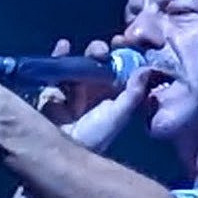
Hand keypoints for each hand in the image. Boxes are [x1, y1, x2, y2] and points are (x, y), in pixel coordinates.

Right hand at [35, 38, 147, 153]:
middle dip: (98, 54)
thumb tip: (146, 70)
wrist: (62, 153)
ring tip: (89, 51)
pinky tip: (63, 46)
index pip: (116, 73)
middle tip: (101, 49)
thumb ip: (133, 94)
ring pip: (76, 67)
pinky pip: (54, 72)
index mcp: (109, 100)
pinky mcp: (51, 93)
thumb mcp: (117, 115)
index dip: (119, 58)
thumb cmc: (94, 136)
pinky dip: (58, 58)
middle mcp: (90, 95)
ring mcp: (70, 94)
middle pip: (95, 67)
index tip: (121, 44)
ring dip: (82, 55)